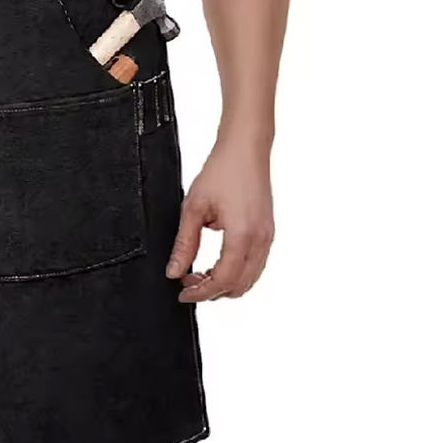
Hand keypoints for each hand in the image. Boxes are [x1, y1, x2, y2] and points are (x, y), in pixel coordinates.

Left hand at [165, 138, 273, 301]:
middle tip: (187, 283)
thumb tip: (174, 271)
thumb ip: (184, 244)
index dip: (202, 292)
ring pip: (249, 278)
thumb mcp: (193, 207)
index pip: (223, 280)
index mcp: (243, 235)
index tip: (183, 294)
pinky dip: (236, 272)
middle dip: (212, 291)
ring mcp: (268, 237)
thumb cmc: (221, 171)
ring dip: (225, 283)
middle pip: (239, 285)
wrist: (245, 149)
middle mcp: (261, 241)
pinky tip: (216, 263)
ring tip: (199, 274)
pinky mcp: (268, 232)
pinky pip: (255, 265)